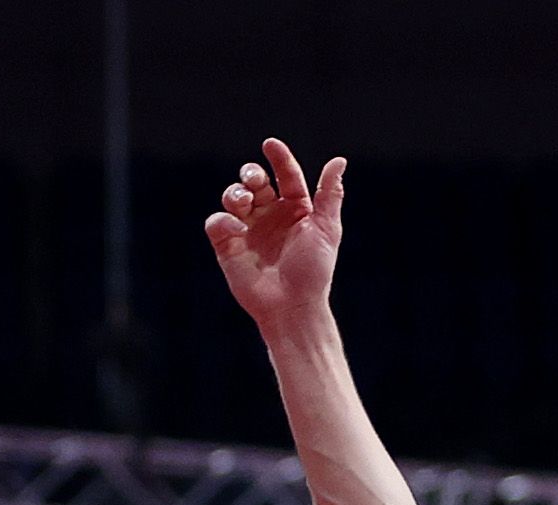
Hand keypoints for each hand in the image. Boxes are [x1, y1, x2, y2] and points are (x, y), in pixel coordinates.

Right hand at [205, 138, 345, 338]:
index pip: (286, 175)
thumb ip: (329, 195)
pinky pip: (218, 222)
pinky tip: (235, 227)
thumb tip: (339, 161)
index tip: (270, 145)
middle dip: (251, 173)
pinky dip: (223, 219)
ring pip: (234, 196)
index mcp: (295, 209)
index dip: (278, 158)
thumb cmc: (313, 272)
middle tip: (254, 179)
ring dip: (235, 192)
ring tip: (243, 201)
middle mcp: (270, 215)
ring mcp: (248, 229)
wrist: (292, 306)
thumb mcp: (326, 230)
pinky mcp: (229, 245)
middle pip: (255, 181)